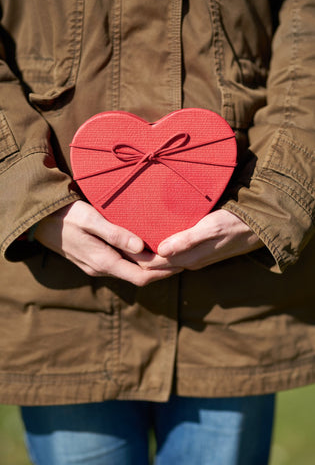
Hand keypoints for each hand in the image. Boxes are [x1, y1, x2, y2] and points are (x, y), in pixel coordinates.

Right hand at [33, 201, 181, 285]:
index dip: (163, 272)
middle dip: (161, 270)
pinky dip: (138, 261)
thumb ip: (115, 234)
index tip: (182, 263)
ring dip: (150, 266)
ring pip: (131, 272)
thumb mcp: (91, 220)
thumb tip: (141, 247)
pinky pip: (122, 266)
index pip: (141, 277)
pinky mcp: (95, 260)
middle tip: (183, 258)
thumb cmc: (66, 216)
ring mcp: (97, 266)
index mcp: (104, 262)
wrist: (40, 220)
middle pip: (139, 276)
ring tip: (170, 253)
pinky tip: (146, 250)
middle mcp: (102, 269)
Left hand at [129, 209, 263, 270]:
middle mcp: (188, 262)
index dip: (134, 256)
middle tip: (116, 242)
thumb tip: (161, 251)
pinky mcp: (198, 252)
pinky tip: (152, 238)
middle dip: (135, 257)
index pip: (152, 264)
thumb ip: (186, 240)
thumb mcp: (210, 228)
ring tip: (128, 241)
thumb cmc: (234, 224)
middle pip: (154, 265)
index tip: (117, 244)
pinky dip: (159, 249)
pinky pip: (172, 254)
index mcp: (188, 259)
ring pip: (162, 260)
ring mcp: (193, 258)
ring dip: (146, 254)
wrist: (258, 228)